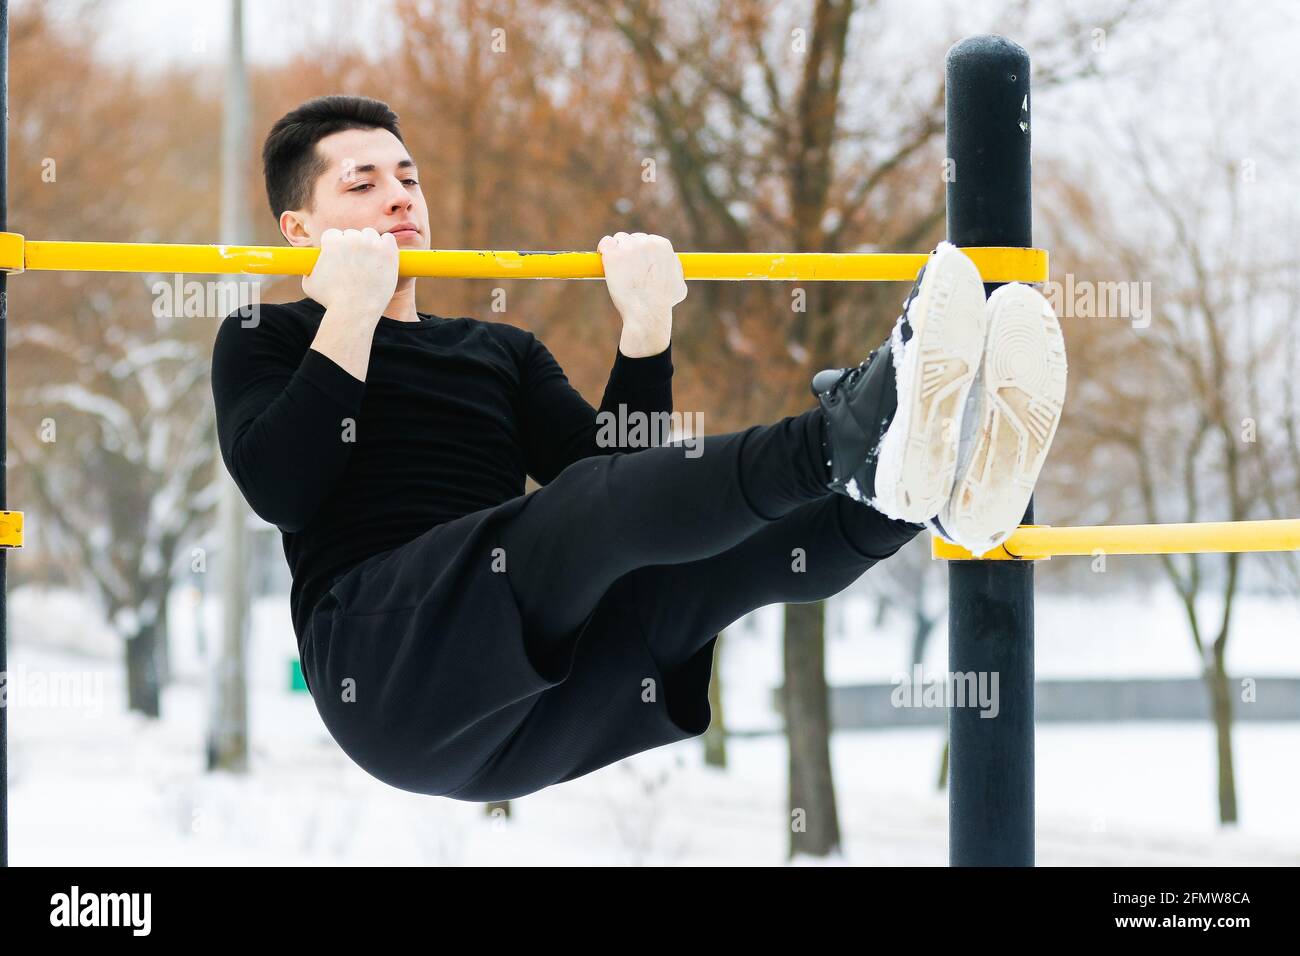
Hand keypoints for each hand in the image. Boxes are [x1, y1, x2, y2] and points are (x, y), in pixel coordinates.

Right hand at [302, 227, 398, 318]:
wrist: (355, 310)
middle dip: (352, 247)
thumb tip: (308, 266)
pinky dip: (386, 246)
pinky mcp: (388, 253)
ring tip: (368, 262)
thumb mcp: (309, 283)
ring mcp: (372, 244)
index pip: (333, 234)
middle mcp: (352, 238)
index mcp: (332, 241)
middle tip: (354, 264)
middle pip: (352, 234)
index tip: (338, 257)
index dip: (334, 246)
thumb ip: (310, 269)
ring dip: (368, 244)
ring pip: (370, 235)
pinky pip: (389, 239)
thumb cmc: (331, 300)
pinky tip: (382, 258)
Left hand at [598, 232, 684, 355]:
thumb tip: (673, 270)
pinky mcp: (613, 255)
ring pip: (618, 240)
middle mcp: (645, 242)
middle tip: (628, 270)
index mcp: (662, 245)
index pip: (647, 240)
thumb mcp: (678, 284)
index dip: (641, 253)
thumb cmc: (663, 302)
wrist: (648, 310)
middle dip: (629, 252)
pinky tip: (605, 260)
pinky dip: (604, 249)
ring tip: (618, 270)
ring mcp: (628, 248)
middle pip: (632, 239)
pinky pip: (605, 243)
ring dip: (617, 252)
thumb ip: (675, 272)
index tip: (638, 264)